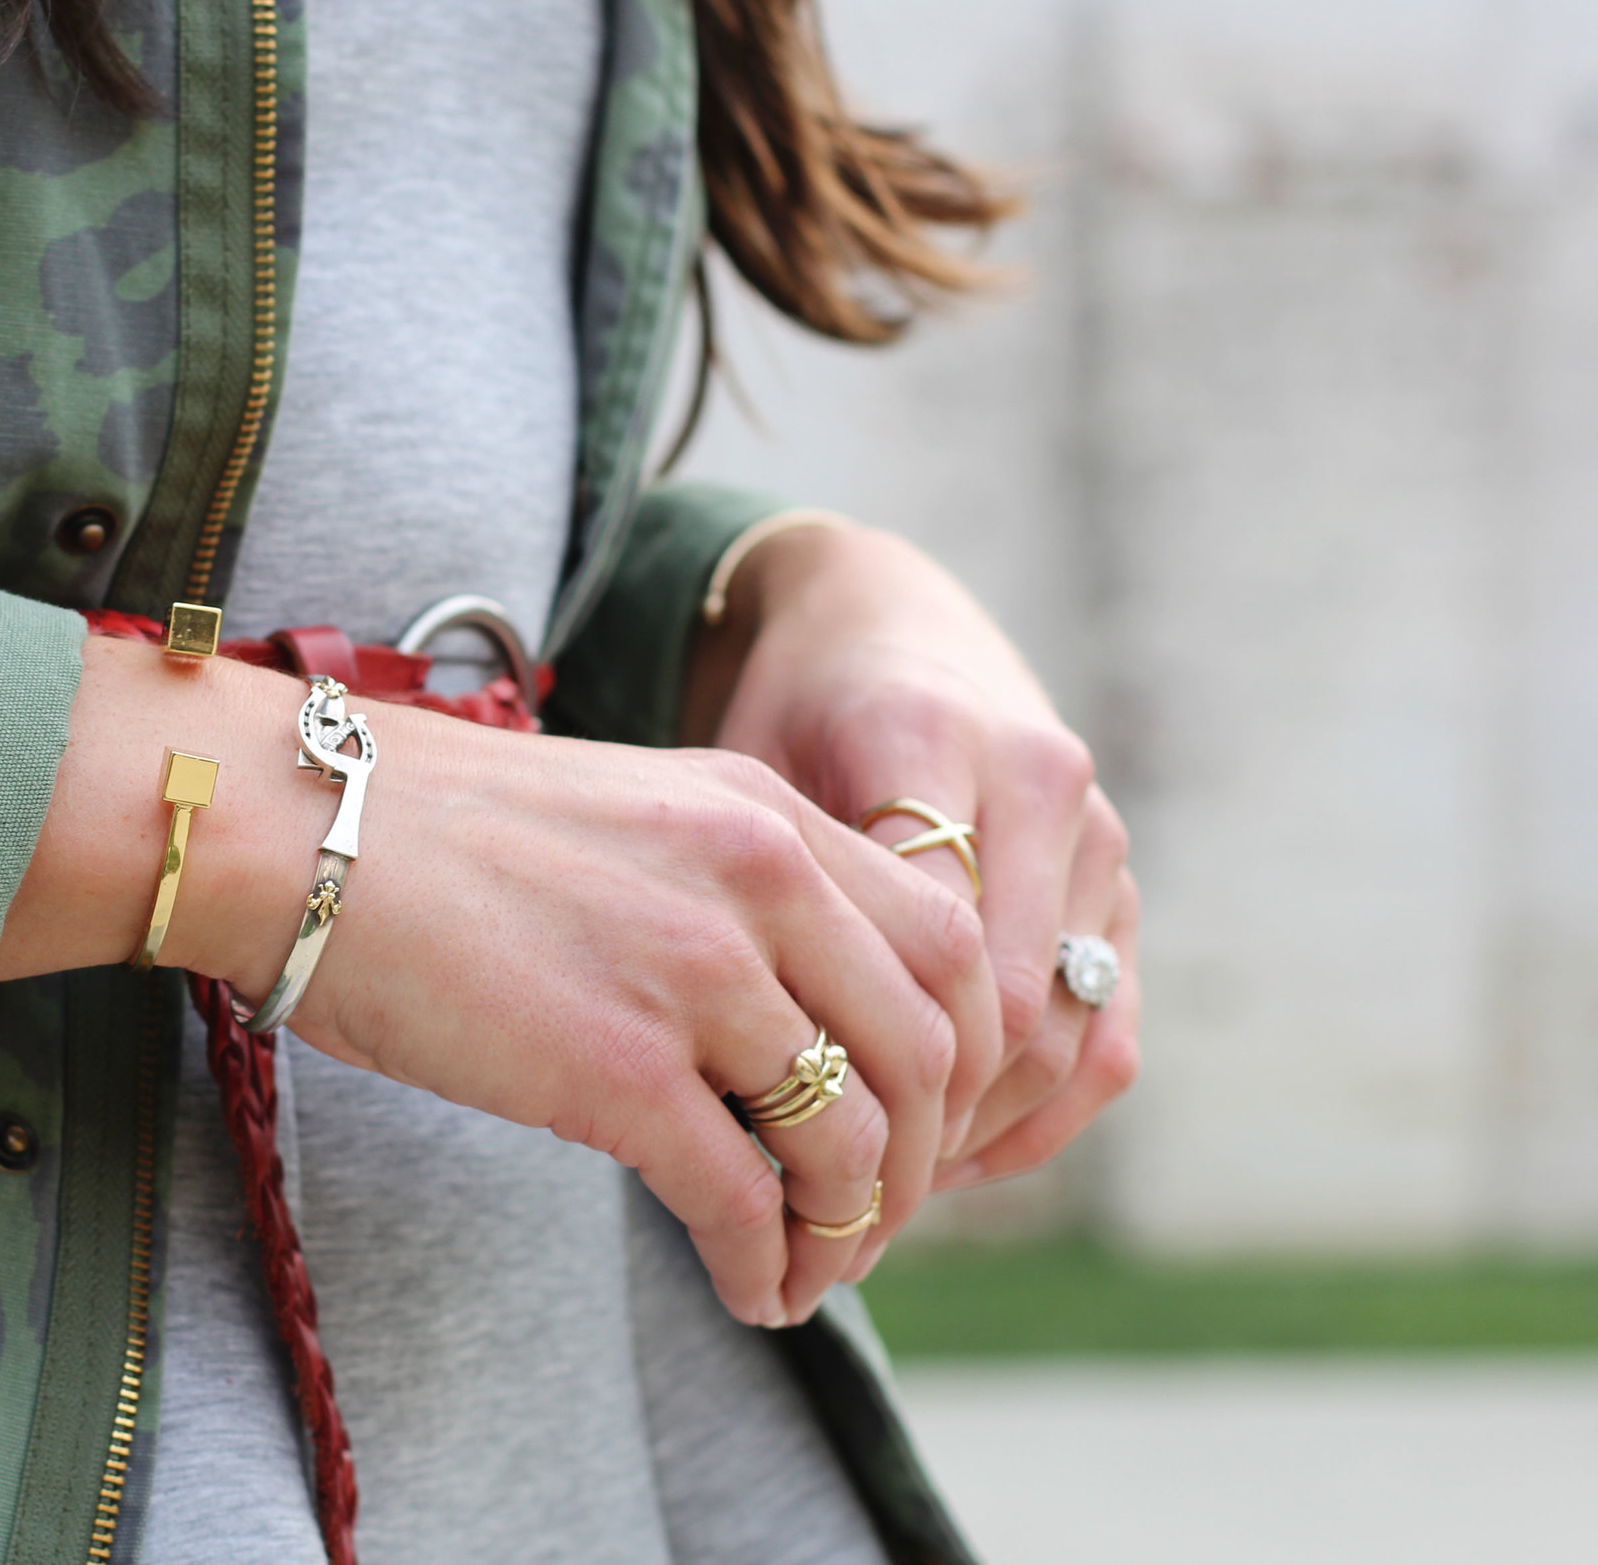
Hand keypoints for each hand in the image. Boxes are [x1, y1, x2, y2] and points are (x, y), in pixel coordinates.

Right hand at [0, 637, 995, 1325]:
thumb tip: (795, 1018)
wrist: (299, 830)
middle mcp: (758, 876)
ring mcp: (694, 970)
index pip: (944, 947)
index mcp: (764, 811)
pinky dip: (767, 1265)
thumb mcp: (628, 816)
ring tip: (810, 1270)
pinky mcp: (618, 1067)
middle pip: (927, 1050)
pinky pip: (745, 1198)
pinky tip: (749, 1291)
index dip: (953, 1059)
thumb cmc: (432, 834)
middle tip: (870, 1220)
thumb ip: (732, 891)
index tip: (915, 1124)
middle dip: (918, 1161)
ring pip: (850, 1138)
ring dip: (849, 1231)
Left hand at [687, 521, 1141, 1251]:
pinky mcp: (1123, 891)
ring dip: (974, 1137)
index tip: (773, 1151)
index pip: (918, 947)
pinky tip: (949, 1163)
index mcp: (929, 741)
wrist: (888, 622)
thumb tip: (711, 1079)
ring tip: (875, 1200)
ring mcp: (1100, 839)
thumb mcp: (741, 774)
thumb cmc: (787, 710)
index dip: (854, 1065)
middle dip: (917, 1126)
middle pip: (1003, 1010)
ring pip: (1065, 1038)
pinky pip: (1109, 1038)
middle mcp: (1039, 784)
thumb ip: (754, 895)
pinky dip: (1037, 1118)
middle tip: (825, 1211)